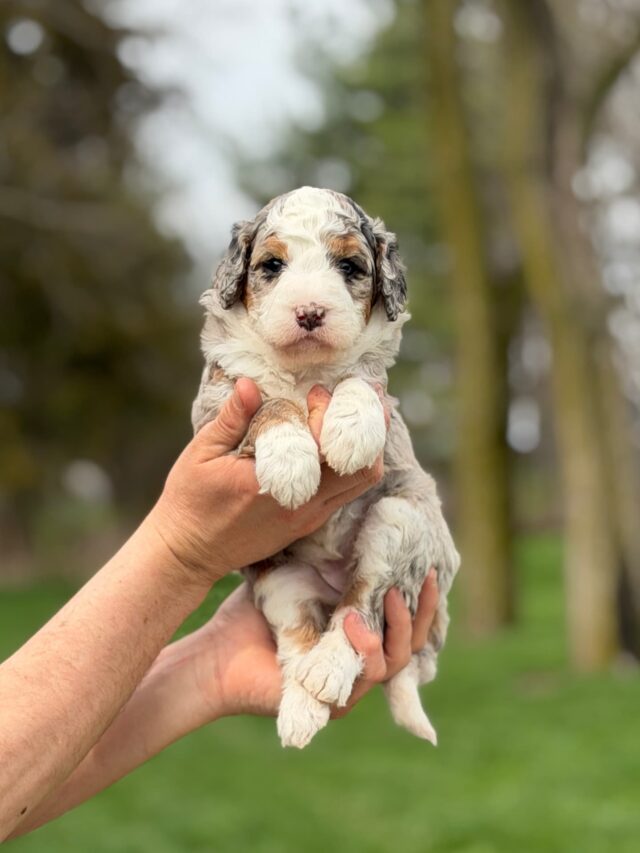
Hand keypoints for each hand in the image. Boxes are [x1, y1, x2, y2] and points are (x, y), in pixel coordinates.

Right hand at [148, 379, 383, 582]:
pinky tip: (343, 441)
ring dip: (365, 446)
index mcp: (273, 482)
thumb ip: (232, 418)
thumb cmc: (190, 500)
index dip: (331, 412)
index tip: (316, 392)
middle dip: (367, 426)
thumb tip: (249, 383)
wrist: (189, 554)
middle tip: (361, 395)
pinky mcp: (308, 524)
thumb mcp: (201, 454)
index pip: (326, 445)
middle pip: (362, 466)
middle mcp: (301, 504)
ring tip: (359, 414)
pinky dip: (352, 464)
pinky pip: (346, 492)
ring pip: (362, 481)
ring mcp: (309, 517)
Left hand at [192, 570, 439, 720]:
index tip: (427, 565)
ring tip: (388, 593)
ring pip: (394, 662)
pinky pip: (365, 680)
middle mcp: (358, 661)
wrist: (216, 651)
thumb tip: (355, 512)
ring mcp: (348, 685)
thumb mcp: (296, 575)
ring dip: (395, 628)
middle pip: (409, 644)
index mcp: (356, 634)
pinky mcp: (332, 702)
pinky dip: (365, 649)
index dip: (421, 598)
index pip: (403, 622)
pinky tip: (351, 620)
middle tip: (419, 577)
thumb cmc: (252, 611)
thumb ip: (325, 557)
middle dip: (419, 611)